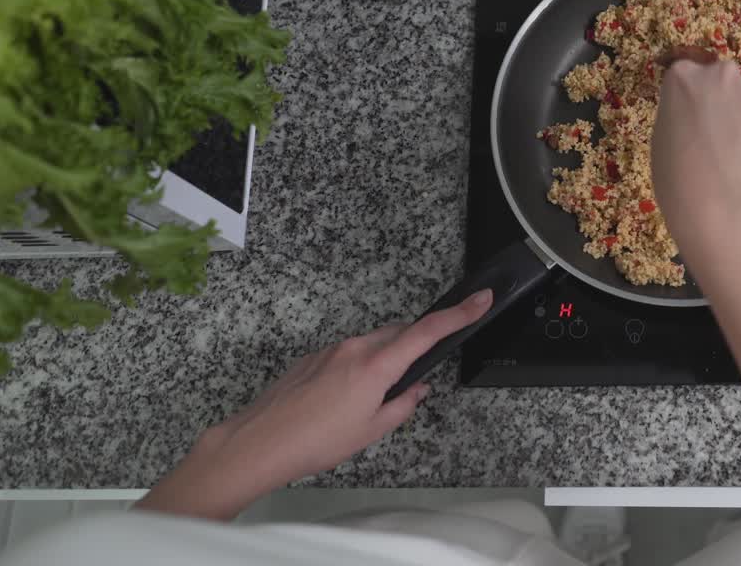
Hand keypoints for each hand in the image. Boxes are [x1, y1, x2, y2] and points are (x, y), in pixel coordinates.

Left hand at [135, 289, 492, 519]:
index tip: (481, 300)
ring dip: (385, 359)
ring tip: (375, 399)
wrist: (260, 442)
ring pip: (373, 343)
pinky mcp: (312, 358)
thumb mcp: (371, 430)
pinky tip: (346, 399)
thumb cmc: (316, 441)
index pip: (427, 332)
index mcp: (376, 366)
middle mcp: (355, 348)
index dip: (459, 314)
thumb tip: (417, 388)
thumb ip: (402, 404)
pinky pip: (348, 353)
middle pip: (399, 333)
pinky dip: (360, 366)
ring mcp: (331, 350)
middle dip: (417, 344)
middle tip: (421, 372)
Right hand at [651, 49, 740, 261]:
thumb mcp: (662, 138)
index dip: (693, 99)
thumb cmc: (677, 176)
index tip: (695, 118)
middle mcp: (720, 72)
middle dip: (725, 101)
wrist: (721, 201)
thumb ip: (681, 116)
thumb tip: (696, 121)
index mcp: (682, 76)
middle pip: (724, 80)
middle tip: (723, 136)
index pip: (687, 75)